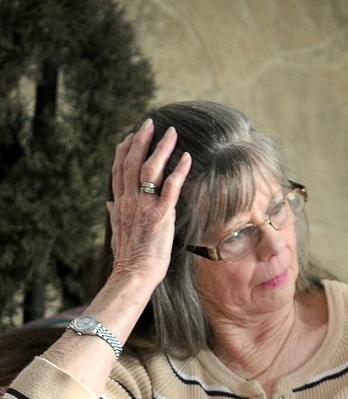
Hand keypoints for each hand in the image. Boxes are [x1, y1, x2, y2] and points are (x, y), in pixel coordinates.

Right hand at [107, 118, 190, 285]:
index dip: (123, 151)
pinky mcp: (160, 216)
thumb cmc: (130, 259)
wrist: (133, 275)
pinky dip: (178, 171)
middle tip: (150, 123)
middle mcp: (128, 202)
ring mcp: (143, 207)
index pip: (118, 171)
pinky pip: (170, 188)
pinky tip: (187, 158)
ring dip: (160, 149)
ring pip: (149, 170)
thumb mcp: (117, 233)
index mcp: (119, 205)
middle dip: (141, 141)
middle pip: (131, 163)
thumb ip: (114, 215)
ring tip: (170, 133)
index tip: (130, 136)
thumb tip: (109, 204)